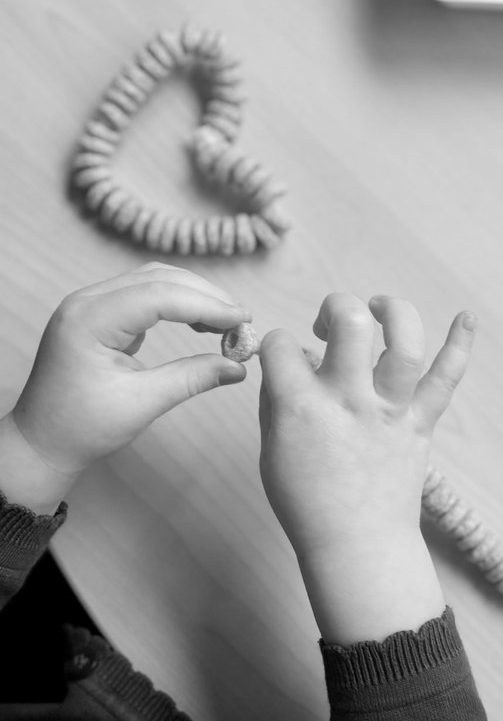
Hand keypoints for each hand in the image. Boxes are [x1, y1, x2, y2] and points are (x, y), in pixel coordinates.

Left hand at [7, 262, 251, 486]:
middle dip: (204, 295)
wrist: (42, 441)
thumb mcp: (142, 405)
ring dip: (193, 295)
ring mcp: (90, 304)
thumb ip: (191, 379)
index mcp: (88, 321)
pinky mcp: (99, 313)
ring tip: (227, 321)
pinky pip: (143, 294)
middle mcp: (86, 302)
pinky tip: (199, 322)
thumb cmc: (82, 428)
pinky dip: (177, 303)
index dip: (206, 305)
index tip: (243, 321)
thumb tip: (238, 367)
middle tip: (242, 321)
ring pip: (152, 281)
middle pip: (157, 278)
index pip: (158, 296)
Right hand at [258, 293, 475, 558]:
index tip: (284, 359)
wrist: (357, 545)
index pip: (281, 345)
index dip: (277, 344)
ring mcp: (389, 412)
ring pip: (403, 344)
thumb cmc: (307, 501)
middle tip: (329, 325)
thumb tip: (291, 359)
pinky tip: (466, 317)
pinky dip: (460, 345)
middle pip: (349, 324)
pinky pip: (446, 380)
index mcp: (301, 408)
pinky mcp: (419, 424)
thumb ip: (279, 398)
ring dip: (393, 312)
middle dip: (336, 307)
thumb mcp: (273, 448)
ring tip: (379, 309)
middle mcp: (349, 402)